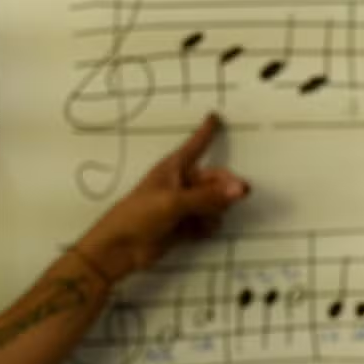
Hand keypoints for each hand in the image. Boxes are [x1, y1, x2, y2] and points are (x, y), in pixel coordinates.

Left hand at [74, 113, 248, 283]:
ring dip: (217, 210)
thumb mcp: (175, 202)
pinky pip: (208, 221)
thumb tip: (242, 189)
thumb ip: (209, 197)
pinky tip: (200, 232)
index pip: (195, 145)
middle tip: (242, 194)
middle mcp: (182, 184)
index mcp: (174, 169)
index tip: (215, 116)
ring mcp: (184, 205)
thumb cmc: (140, 215)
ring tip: (206, 219)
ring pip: (215, 202)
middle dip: (226, 187)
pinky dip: (208, 226)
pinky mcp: (186, 225)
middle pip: (214, 179)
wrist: (121, 248)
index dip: (206, 132)